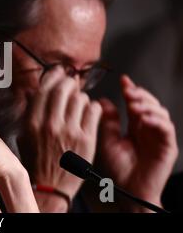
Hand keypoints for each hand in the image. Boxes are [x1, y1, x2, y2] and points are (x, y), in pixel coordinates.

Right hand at [18, 67, 101, 205]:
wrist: (50, 187)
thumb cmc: (37, 161)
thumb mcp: (25, 135)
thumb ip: (31, 112)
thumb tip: (37, 90)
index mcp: (33, 123)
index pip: (45, 89)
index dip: (53, 76)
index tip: (58, 72)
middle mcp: (50, 125)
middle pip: (63, 89)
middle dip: (69, 81)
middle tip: (72, 82)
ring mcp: (70, 132)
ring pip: (80, 98)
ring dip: (81, 96)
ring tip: (79, 102)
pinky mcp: (87, 139)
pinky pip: (94, 111)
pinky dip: (93, 107)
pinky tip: (89, 112)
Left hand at [98, 75, 177, 208]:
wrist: (129, 190)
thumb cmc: (119, 168)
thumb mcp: (108, 140)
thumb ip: (108, 121)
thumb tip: (102, 100)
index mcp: (135, 125)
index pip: (134, 103)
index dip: (130, 89)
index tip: (123, 79)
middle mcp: (148, 128)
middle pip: (149, 103)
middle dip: (139, 94)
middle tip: (129, 91)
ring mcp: (159, 136)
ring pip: (160, 111)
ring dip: (147, 105)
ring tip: (134, 105)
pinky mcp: (167, 146)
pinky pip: (166, 128)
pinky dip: (156, 120)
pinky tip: (144, 118)